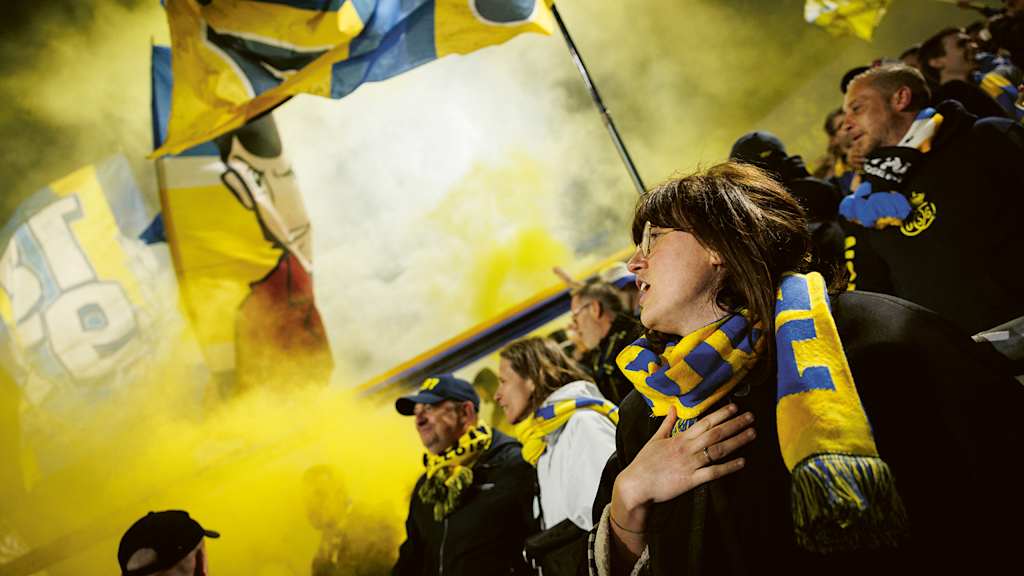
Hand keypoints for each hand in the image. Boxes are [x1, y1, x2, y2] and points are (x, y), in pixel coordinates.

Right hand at [614, 403, 754, 513]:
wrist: (635, 485)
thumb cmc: (644, 463)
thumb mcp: (654, 439)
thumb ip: (667, 423)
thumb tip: (674, 408)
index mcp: (679, 438)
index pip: (704, 422)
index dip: (720, 414)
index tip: (734, 407)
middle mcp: (687, 448)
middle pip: (715, 433)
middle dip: (734, 424)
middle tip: (751, 417)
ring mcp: (690, 464)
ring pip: (717, 449)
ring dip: (736, 441)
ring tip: (751, 434)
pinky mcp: (690, 480)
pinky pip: (713, 472)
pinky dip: (728, 467)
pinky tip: (742, 462)